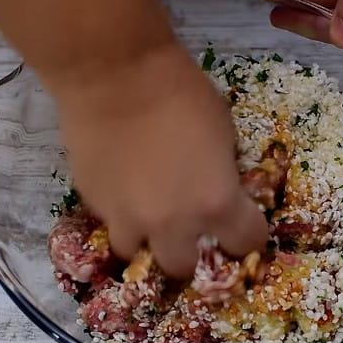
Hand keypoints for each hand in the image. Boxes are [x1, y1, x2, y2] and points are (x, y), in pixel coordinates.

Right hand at [51, 45, 268, 278]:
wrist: (115, 73)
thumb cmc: (180, 92)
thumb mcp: (223, 132)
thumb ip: (222, 172)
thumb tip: (217, 184)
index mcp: (216, 204)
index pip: (246, 243)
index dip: (247, 234)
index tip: (243, 224)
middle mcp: (172, 224)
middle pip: (183, 268)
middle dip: (189, 253)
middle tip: (187, 228)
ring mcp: (128, 218)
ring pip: (136, 252)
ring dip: (145, 238)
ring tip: (145, 213)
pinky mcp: (94, 203)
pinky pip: (110, 220)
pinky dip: (119, 211)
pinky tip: (121, 183)